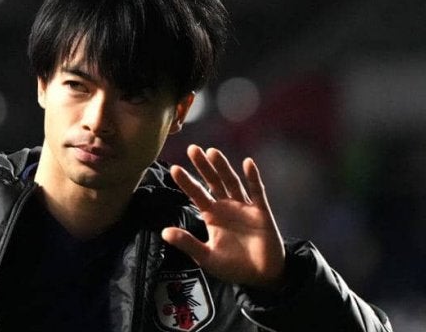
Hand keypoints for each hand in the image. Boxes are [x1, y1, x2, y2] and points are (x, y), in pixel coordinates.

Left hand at [161, 145, 285, 290]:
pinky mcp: (261, 212)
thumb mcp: (206, 256)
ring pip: (232, 182)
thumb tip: (164, 232)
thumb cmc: (233, 266)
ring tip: (213, 152)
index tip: (174, 168)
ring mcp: (244, 207)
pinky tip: (248, 163)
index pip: (196, 194)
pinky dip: (253, 177)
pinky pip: (256, 191)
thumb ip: (187, 243)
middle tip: (192, 149)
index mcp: (211, 216)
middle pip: (213, 182)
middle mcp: (226, 207)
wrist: (261, 276)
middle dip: (203, 166)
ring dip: (223, 167)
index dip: (187, 182)